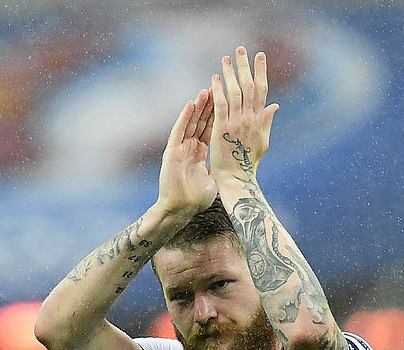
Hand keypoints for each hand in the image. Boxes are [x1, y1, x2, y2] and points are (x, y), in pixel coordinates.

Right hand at [156, 89, 217, 216]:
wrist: (179, 210)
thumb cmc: (195, 199)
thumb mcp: (212, 179)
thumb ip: (220, 166)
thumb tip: (231, 163)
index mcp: (200, 153)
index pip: (211, 128)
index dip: (219, 113)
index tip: (227, 98)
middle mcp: (190, 147)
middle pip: (202, 121)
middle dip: (210, 104)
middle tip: (219, 86)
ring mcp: (180, 148)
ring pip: (191, 122)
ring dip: (198, 106)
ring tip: (206, 89)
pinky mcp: (172, 152)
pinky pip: (179, 131)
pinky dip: (185, 117)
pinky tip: (190, 104)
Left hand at [210, 46, 279, 183]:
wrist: (238, 179)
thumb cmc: (249, 162)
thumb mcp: (263, 140)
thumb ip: (267, 121)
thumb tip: (275, 105)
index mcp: (260, 120)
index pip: (262, 90)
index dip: (261, 71)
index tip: (259, 56)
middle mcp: (250, 118)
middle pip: (249, 86)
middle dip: (245, 66)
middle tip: (241, 49)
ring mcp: (236, 123)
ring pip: (234, 92)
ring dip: (230, 74)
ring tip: (226, 58)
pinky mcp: (222, 129)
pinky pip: (220, 106)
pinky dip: (218, 91)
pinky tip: (214, 79)